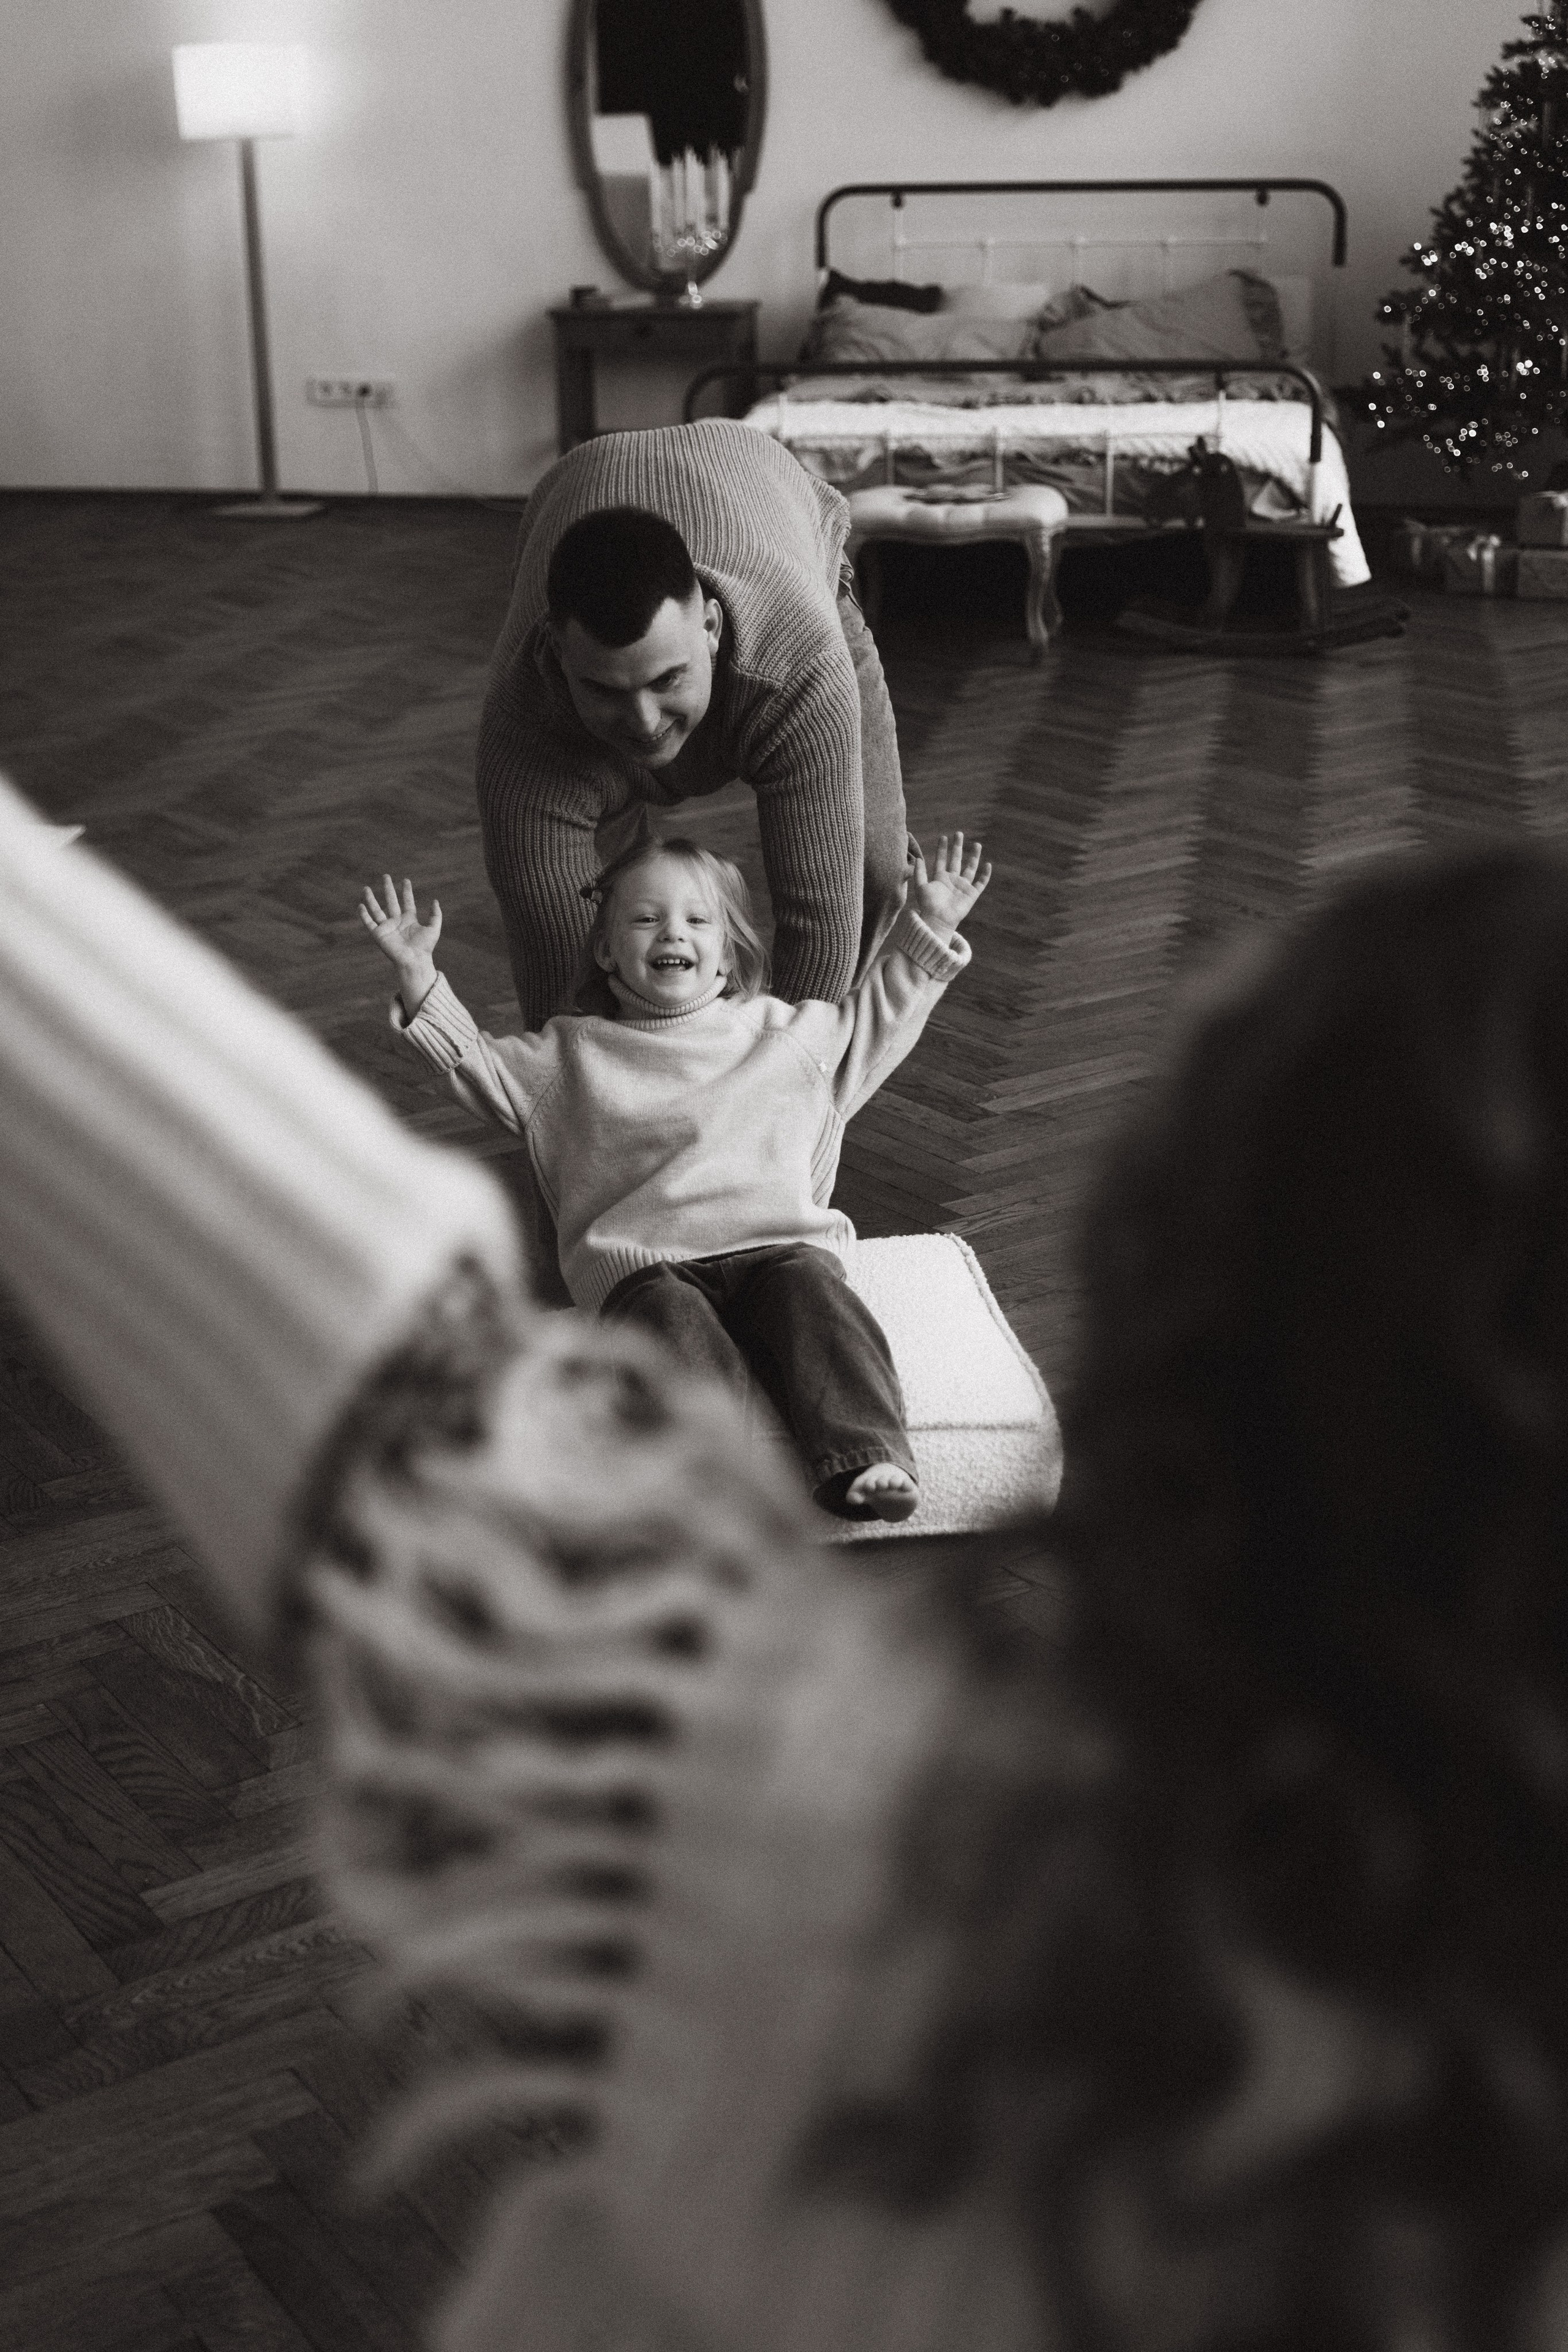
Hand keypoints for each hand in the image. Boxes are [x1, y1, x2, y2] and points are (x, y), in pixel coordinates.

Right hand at [359, 875, 441, 1007]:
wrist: (414, 960)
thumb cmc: (425, 947)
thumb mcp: (433, 928)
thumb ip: (436, 915)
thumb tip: (435, 900)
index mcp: (409, 919)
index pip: (407, 901)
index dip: (406, 891)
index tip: (406, 880)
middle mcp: (397, 921)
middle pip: (391, 901)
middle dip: (388, 889)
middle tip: (386, 876)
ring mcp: (387, 927)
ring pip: (377, 910)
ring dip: (371, 899)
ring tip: (366, 888)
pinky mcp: (378, 934)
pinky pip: (369, 923)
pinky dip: (364, 915)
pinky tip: (360, 906)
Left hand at [907, 832, 990, 944]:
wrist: (938, 920)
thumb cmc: (928, 905)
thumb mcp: (921, 887)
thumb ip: (919, 873)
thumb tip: (917, 858)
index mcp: (940, 878)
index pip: (941, 859)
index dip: (942, 849)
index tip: (943, 837)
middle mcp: (952, 880)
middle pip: (956, 860)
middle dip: (958, 847)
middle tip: (959, 833)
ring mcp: (963, 886)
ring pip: (970, 868)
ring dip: (974, 856)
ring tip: (977, 844)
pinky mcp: (971, 894)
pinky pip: (980, 883)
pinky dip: (985, 875)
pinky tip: (988, 864)